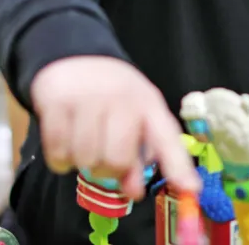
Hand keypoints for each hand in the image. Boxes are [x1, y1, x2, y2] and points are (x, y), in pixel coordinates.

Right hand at [30, 55, 200, 198]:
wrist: (75, 57)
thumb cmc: (111, 96)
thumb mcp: (134, 118)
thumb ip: (138, 157)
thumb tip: (133, 192)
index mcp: (149, 105)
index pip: (167, 140)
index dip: (178, 168)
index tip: (190, 189)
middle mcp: (122, 99)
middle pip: (117, 161)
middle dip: (109, 171)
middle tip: (104, 157)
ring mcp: (88, 98)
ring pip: (85, 159)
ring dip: (82, 163)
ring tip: (85, 144)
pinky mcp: (58, 102)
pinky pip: (58, 152)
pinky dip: (60, 160)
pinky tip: (67, 144)